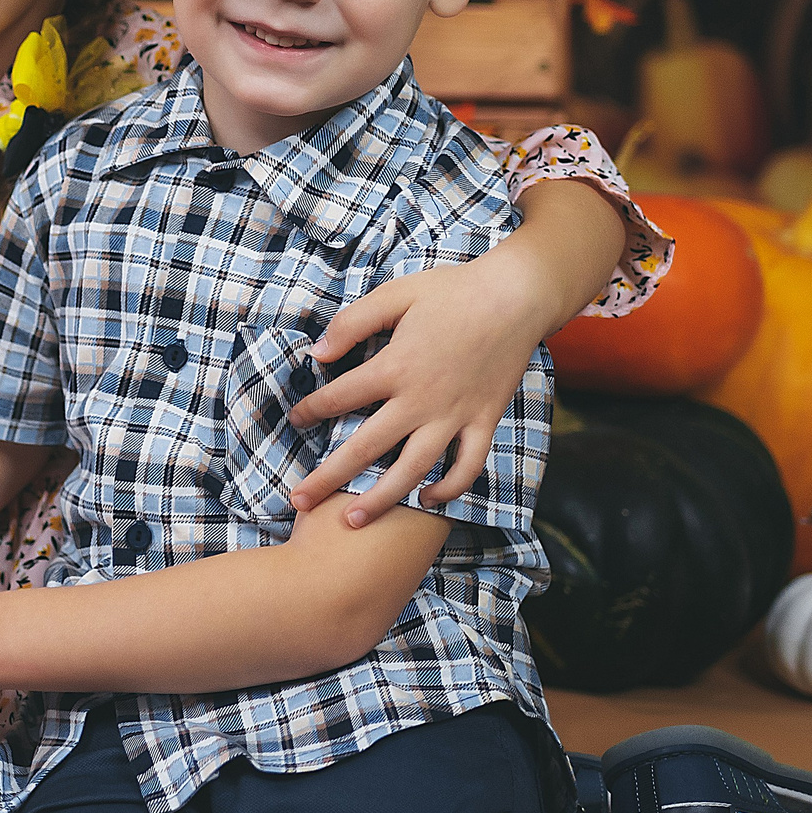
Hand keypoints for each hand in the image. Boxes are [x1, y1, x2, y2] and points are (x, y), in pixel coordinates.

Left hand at [286, 256, 543, 520]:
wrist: (517, 296)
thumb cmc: (452, 291)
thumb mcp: (395, 294)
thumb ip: (353, 323)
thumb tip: (318, 353)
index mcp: (395, 367)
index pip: (338, 397)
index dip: (310, 411)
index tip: (294, 421)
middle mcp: (421, 399)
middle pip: (366, 448)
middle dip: (328, 477)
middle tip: (298, 501)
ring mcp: (455, 415)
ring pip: (413, 469)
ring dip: (382, 498)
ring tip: (353, 521)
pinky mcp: (485, 421)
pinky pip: (468, 466)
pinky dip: (451, 488)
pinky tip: (427, 500)